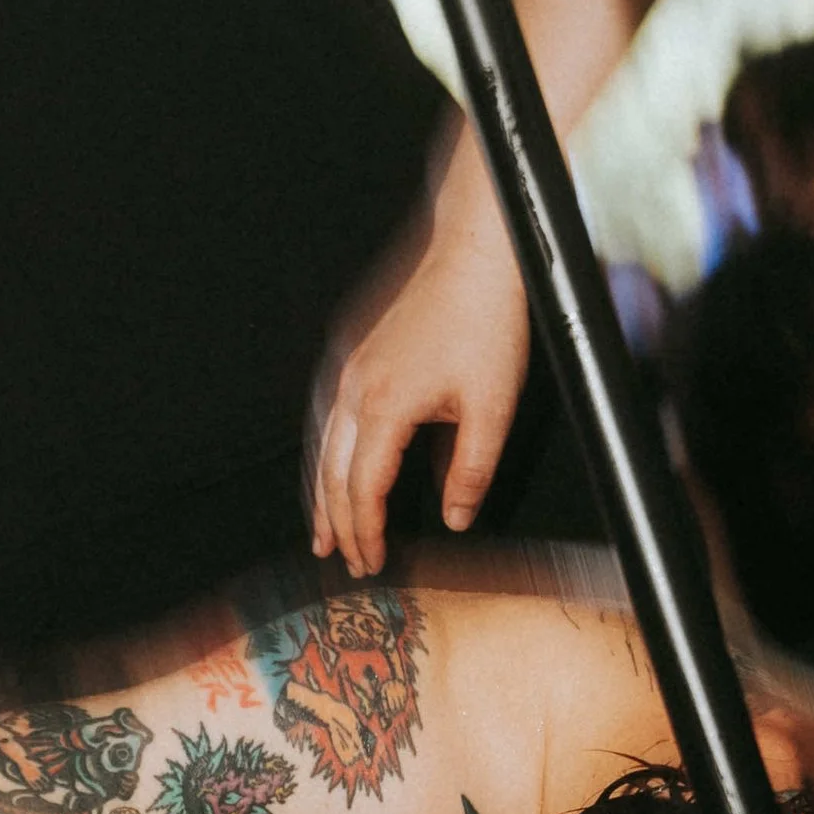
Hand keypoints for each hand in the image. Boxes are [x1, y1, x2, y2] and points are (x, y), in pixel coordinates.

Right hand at [310, 187, 529, 578]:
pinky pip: (327, 413)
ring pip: (322, 444)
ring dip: (321, 492)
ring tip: (321, 531)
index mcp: (385, 406)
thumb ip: (470, 472)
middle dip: (338, 523)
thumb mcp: (492, 409)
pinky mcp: (356, 349)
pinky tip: (329, 467)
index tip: (374, 562)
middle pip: (333, 473)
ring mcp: (352, 365)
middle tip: (346, 560)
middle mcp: (356, 387)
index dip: (367, 532)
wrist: (476, 252)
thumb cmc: (486, 320)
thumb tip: (454, 518)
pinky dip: (324, 452)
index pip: (364, 489)